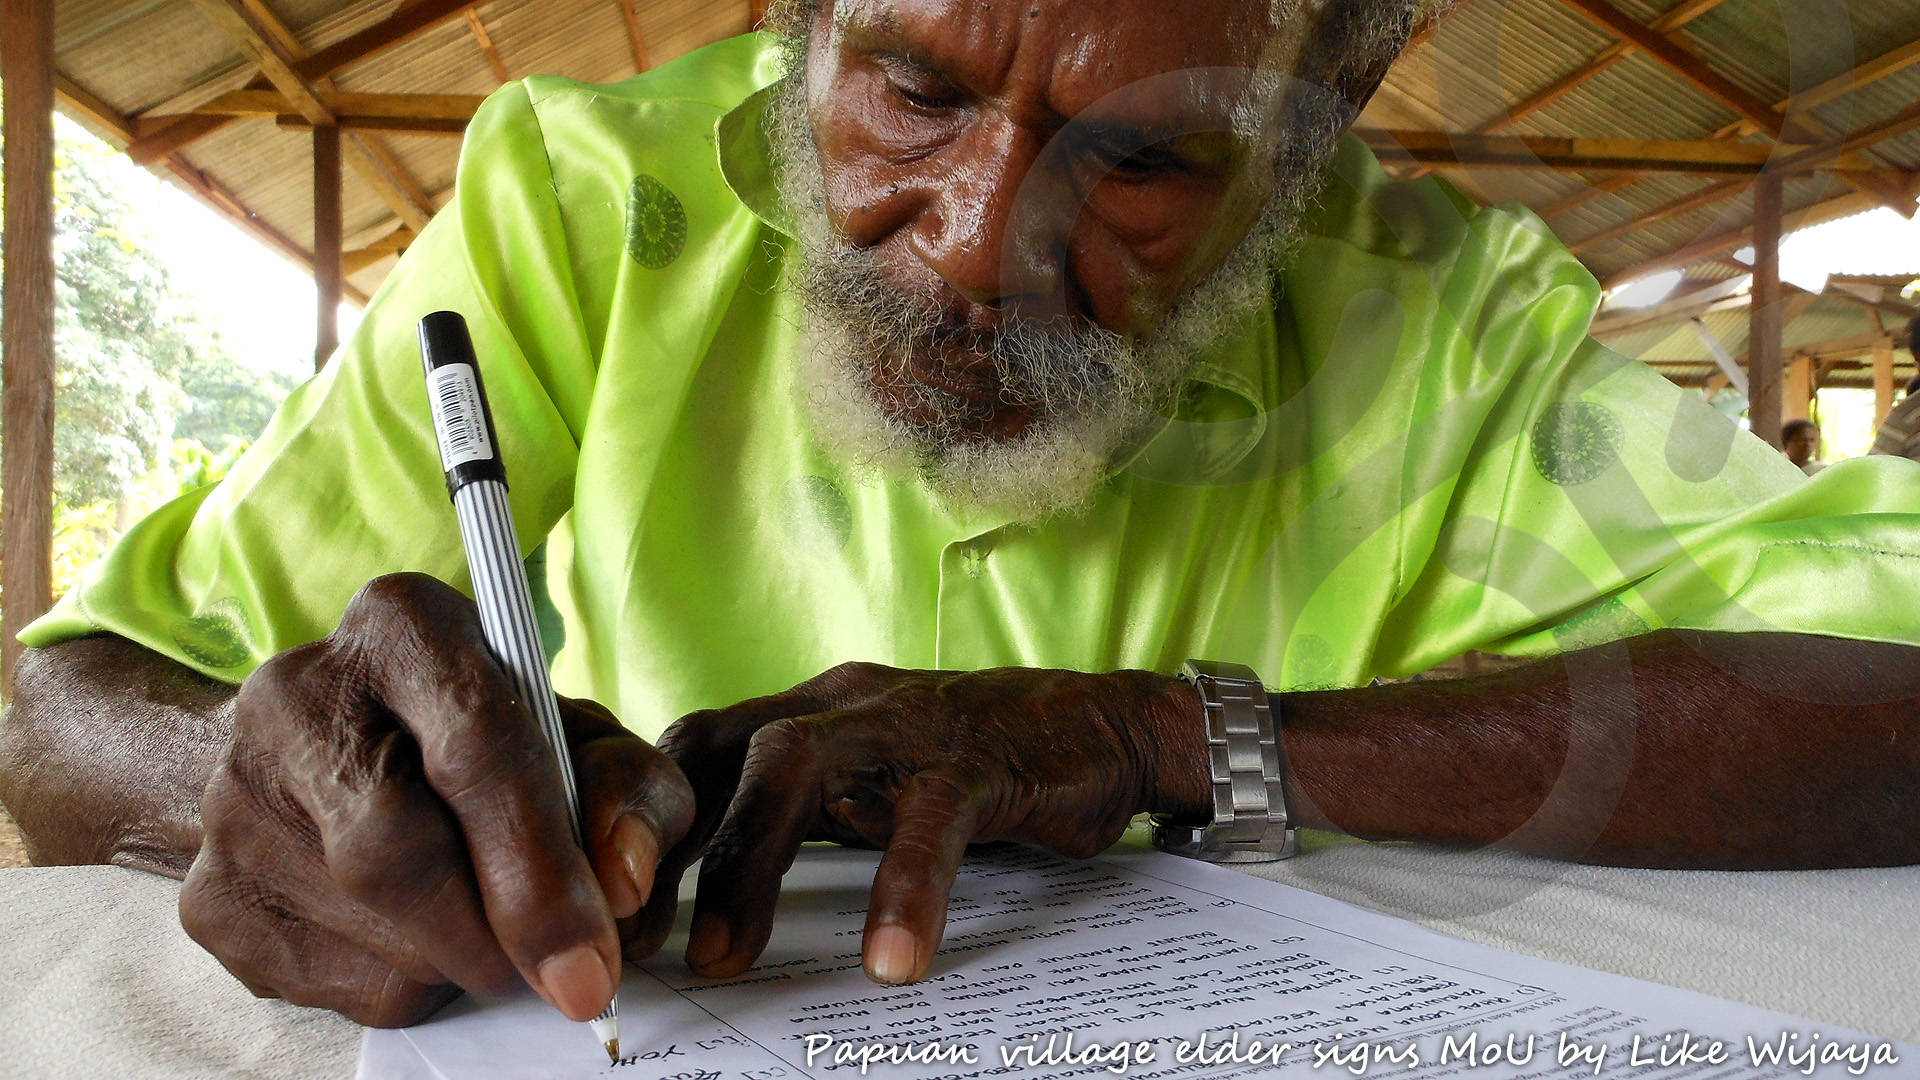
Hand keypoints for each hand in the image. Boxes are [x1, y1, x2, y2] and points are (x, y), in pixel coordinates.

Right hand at [179, 573, 694, 1026]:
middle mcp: (295, 692)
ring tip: (487, 926)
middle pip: (396, 851)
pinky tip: (420, 939)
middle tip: (556, 972)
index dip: (539, 870)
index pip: (472, 746)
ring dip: (454, 961)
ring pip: (364, 926)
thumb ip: (629, 795)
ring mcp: (234, 794)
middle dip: (494, 934)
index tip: (588, 962)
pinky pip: (319, 979)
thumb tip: (622, 883)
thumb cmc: (494, 744)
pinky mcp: (207, 891)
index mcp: (404, 625)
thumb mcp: (585, 742)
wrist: (350, 751)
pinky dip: (399, 984)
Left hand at [630, 662, 1204, 985]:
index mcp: (804, 711)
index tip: (598, 910)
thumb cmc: (968, 769)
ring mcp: (906, 724)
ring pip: (798, 766)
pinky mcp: (979, 759)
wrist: (1103, 729)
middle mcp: (839, 704)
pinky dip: (904, 890)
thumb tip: (699, 902)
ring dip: (750, 863)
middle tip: (633, 941)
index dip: (631, 822)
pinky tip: (892, 960)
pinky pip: (930, 823)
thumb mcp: (864, 787)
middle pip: (721, 752)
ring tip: (725, 957)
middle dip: (665, 845)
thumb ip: (795, 820)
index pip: (689, 750)